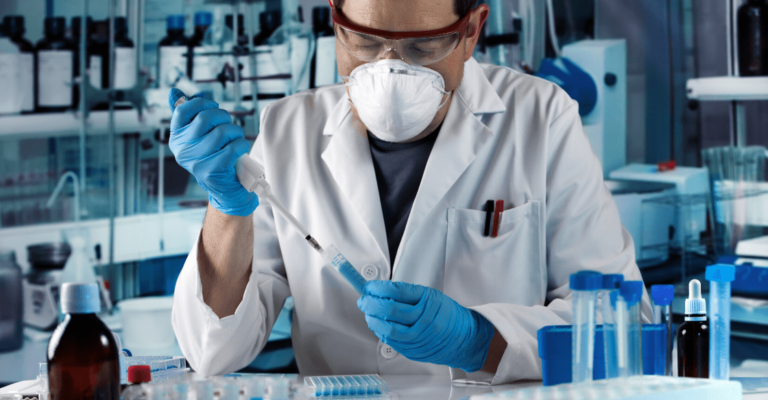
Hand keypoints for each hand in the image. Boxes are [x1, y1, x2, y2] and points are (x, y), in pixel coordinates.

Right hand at [168, 88, 257, 215]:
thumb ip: (186, 115)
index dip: (202, 103)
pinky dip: (241, 145)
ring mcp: (196, 162)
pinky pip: (233, 147)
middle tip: (229, 126)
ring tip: (235, 140)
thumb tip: (174, 92)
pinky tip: (239, 150)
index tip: (213, 107)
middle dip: (224, 117)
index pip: (183, 110)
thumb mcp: (197, 137)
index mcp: (176, 138)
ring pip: (223, 132)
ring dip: (235, 132)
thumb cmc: (214, 157)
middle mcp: (182, 150)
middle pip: (206, 118)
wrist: (225, 190)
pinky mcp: (213, 171)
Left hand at [357, 281, 494, 372]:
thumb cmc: (448, 316)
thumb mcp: (431, 296)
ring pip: (387, 328)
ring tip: (368, 313)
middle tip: (364, 299)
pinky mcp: (413, 350)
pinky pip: (391, 341)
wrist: (465, 339)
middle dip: (370, 303)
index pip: (396, 291)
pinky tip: (378, 325)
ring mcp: (418, 336)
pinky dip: (381, 332)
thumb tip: (381, 291)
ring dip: (372, 319)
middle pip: (389, 310)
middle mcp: (423, 319)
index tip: (369, 286)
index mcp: (427, 300)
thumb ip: (407, 294)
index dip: (378, 288)